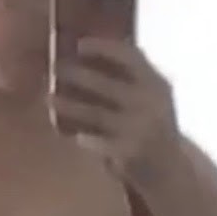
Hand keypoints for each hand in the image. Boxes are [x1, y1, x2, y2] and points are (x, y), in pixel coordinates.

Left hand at [50, 36, 182, 187]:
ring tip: (47, 98)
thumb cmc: (153, 127)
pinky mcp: (128, 153)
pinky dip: (81, 137)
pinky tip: (70, 133)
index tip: (79, 44)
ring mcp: (138, 129)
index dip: (104, 47)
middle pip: (105, 84)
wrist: (170, 171)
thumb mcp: (152, 98)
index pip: (131, 56)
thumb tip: (91, 50)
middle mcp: (149, 103)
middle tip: (52, 68)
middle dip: (76, 74)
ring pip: (95, 114)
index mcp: (157, 84)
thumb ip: (130, 77)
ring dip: (67, 105)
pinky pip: (96, 141)